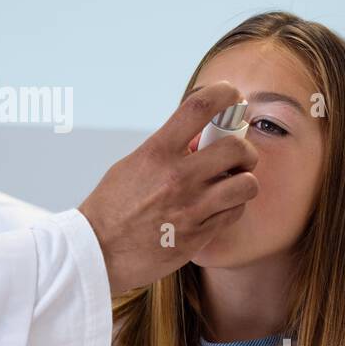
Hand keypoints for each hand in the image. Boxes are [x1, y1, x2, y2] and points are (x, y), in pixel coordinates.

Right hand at [78, 81, 259, 294]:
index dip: (223, 94)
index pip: (199, 108)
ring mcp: (191, 208)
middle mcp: (177, 178)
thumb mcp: (133, 165)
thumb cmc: (112, 208)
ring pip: (246, 184)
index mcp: (157, 153)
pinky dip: (232, 207)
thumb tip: (200, 140)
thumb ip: (167, 151)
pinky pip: (234, 213)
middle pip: (236, 148)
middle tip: (238, 156)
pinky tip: (217, 208)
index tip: (231, 96)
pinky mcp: (198, 235)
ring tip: (231, 184)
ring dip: (244, 181)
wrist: (98, 251)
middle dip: (245, 149)